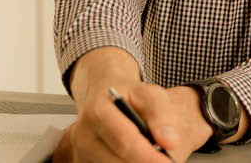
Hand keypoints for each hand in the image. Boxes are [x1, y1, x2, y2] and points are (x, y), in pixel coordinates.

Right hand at [54, 48, 212, 161]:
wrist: (106, 94)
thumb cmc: (128, 94)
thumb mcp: (150, 94)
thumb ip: (161, 116)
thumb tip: (170, 142)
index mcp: (97, 111)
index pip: (125, 141)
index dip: (148, 156)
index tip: (168, 162)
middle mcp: (83, 134)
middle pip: (117, 161)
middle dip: (144, 162)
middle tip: (164, 159)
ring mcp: (80, 151)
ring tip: (149, 154)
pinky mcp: (83, 161)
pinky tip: (135, 156)